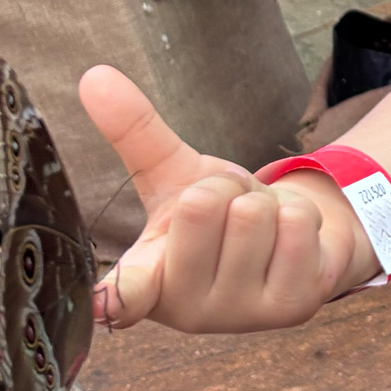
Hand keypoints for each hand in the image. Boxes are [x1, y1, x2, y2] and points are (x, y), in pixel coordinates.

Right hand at [78, 64, 355, 333]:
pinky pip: (296, 223)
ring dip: (261, 202)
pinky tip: (286, 242)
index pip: (126, 291)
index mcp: (146, 280)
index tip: (101, 304)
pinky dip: (296, 215)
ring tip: (255, 228)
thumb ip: (135, 132)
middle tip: (226, 213)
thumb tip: (94, 76)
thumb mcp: (175, 176)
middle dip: (222, 189)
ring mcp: (240, 314)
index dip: (115, 295)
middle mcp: (186, 310)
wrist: (292, 245)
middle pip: (203, 205)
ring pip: (253, 213)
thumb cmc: (220, 216)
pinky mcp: (291, 307)